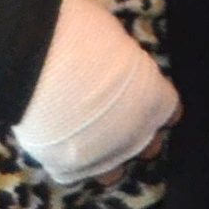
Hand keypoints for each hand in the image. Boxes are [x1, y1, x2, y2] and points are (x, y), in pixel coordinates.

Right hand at [12, 0, 177, 185]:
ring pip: (112, 169)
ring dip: (105, 159)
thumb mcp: (114, 39)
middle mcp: (136, 132)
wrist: (39, 62)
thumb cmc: (80, 36)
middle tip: (117, 122)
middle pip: (146, 144)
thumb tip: (113, 60)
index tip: (145, 100)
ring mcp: (102, 154)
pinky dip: (67, 162)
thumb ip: (121, 62)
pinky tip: (59, 148)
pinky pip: (72, 172)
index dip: (155, 105)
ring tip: (90, 146)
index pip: (168, 111)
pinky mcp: (67, 166)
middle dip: (136, 136)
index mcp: (155, 98)